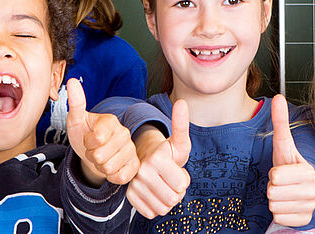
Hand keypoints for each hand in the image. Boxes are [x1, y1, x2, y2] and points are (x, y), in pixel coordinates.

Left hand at [65, 79, 138, 184]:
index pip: (96, 139)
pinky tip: (110, 167)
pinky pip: (120, 177)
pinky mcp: (135, 165)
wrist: (93, 153)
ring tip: (101, 158)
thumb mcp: (76, 120)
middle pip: (100, 156)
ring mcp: (131, 150)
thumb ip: (76, 103)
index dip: (87, 143)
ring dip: (100, 167)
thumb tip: (72, 81)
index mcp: (111, 121)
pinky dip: (111, 176)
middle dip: (92, 157)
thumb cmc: (84, 135)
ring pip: (109, 168)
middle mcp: (124, 133)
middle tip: (94, 150)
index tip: (88, 139)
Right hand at [127, 100, 191, 218]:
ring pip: (163, 208)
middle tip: (170, 178)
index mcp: (155, 158)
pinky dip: (156, 206)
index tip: (176, 169)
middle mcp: (142, 172)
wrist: (145, 160)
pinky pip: (152, 212)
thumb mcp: (178, 141)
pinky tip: (154, 193)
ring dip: (167, 200)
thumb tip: (182, 102)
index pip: (182, 185)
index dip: (184, 179)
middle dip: (177, 191)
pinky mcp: (130, 197)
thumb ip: (181, 124)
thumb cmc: (166, 153)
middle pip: (173, 199)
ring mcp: (134, 185)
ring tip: (163, 185)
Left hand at [267, 95, 314, 227]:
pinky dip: (280, 213)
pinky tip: (288, 204)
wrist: (310, 190)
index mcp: (309, 172)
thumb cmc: (293, 167)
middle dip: (273, 187)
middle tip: (282, 183)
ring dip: (276, 200)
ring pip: (274, 206)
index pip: (275, 176)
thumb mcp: (285, 146)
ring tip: (285, 192)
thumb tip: (278, 97)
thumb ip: (281, 122)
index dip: (274, 173)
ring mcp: (309, 207)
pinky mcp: (304, 221)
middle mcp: (312, 191)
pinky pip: (278, 217)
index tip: (283, 172)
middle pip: (272, 192)